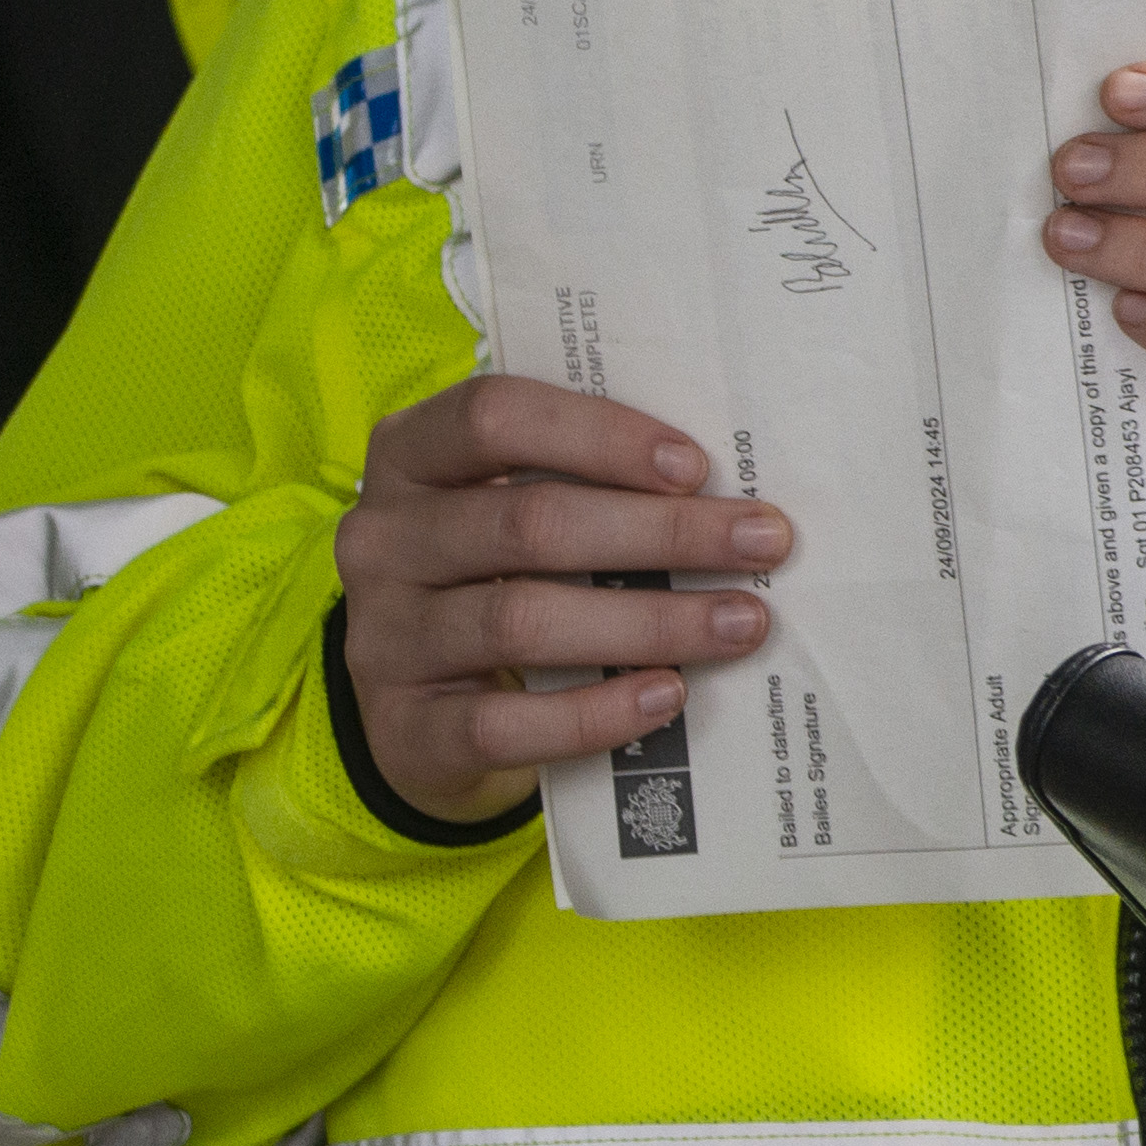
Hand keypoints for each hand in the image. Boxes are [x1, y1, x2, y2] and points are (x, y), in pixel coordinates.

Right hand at [333, 374, 790, 826]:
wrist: (417, 711)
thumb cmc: (499, 579)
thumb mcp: (514, 511)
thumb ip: (590, 486)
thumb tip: (730, 492)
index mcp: (409, 457)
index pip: (492, 416)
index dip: (599, 434)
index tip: (697, 466)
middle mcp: (381, 540)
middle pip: (529, 523)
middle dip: (663, 532)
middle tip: (765, 542)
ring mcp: (382, 638)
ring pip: (520, 621)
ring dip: (650, 621)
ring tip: (741, 623)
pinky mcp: (401, 730)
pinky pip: (501, 723)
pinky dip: (593, 712)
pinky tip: (666, 695)